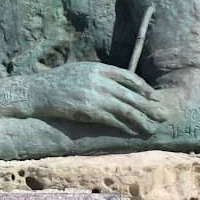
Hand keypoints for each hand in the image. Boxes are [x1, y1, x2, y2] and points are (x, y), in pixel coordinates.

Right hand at [26, 62, 169, 135]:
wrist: (35, 92)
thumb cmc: (55, 83)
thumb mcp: (78, 71)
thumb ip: (97, 75)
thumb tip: (115, 83)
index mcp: (97, 68)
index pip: (128, 76)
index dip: (143, 87)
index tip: (154, 96)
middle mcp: (97, 79)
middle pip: (130, 93)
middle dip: (148, 105)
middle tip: (164, 114)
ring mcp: (92, 94)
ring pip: (124, 108)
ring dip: (140, 119)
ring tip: (153, 126)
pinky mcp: (86, 109)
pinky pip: (110, 119)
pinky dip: (123, 126)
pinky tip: (133, 131)